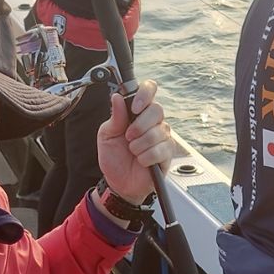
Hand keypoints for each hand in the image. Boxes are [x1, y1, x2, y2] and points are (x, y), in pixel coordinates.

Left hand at [95, 79, 173, 204]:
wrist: (118, 183)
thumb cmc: (114, 158)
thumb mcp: (107, 135)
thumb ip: (115, 117)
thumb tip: (117, 98)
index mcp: (138, 112)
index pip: (149, 90)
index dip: (144, 94)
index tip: (134, 107)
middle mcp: (153, 122)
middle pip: (157, 110)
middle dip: (139, 125)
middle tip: (128, 137)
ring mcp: (162, 137)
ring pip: (158, 132)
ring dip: (140, 144)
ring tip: (133, 152)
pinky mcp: (167, 154)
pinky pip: (161, 150)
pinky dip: (146, 157)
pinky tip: (141, 161)